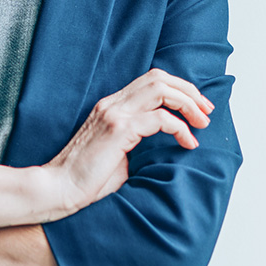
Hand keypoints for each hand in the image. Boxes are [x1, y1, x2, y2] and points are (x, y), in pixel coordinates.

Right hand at [45, 69, 213, 211]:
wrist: (58, 188)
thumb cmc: (86, 179)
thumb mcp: (118, 154)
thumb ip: (138, 142)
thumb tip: (163, 148)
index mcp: (111, 106)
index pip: (151, 80)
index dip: (179, 88)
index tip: (197, 107)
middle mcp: (113, 103)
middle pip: (159, 78)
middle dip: (189, 91)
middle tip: (207, 111)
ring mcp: (114, 114)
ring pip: (161, 89)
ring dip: (188, 104)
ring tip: (202, 123)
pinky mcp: (118, 130)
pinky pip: (160, 118)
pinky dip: (180, 128)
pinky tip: (187, 143)